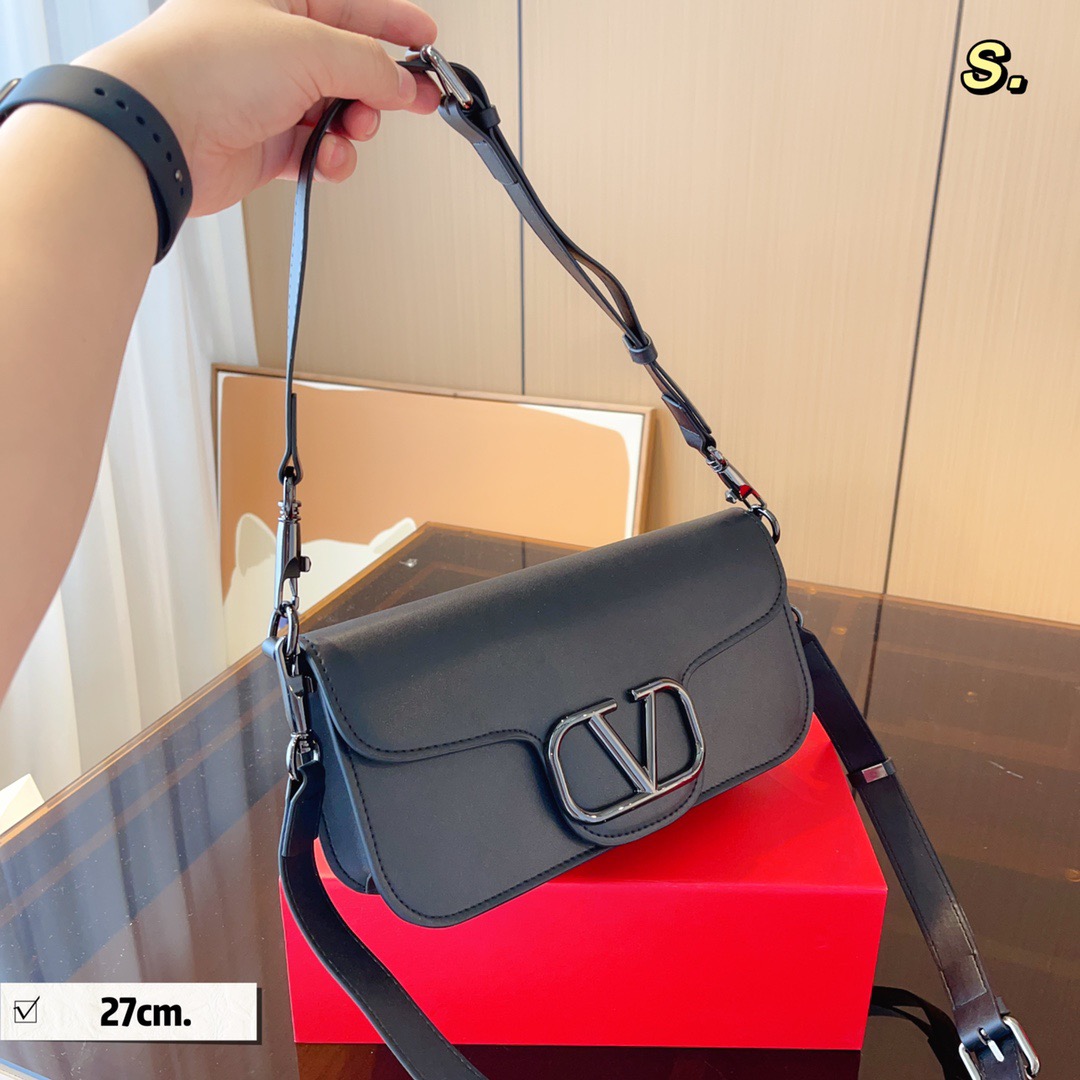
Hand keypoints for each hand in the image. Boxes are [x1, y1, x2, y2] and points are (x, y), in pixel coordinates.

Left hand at [76, 0, 440, 215]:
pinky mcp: (264, 146)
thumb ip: (370, 65)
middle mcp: (270, 48)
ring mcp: (267, 99)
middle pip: (348, 66)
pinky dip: (328, 159)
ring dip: (354, 129)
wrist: (162, 132)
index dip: (393, 21)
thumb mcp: (310, 48)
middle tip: (413, 101)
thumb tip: (404, 83)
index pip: (349, 7)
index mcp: (275, 2)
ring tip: (351, 131)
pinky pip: (315, 153)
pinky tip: (325, 158)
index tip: (427, 41)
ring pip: (337, 115)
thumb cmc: (207, 69)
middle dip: (381, 88)